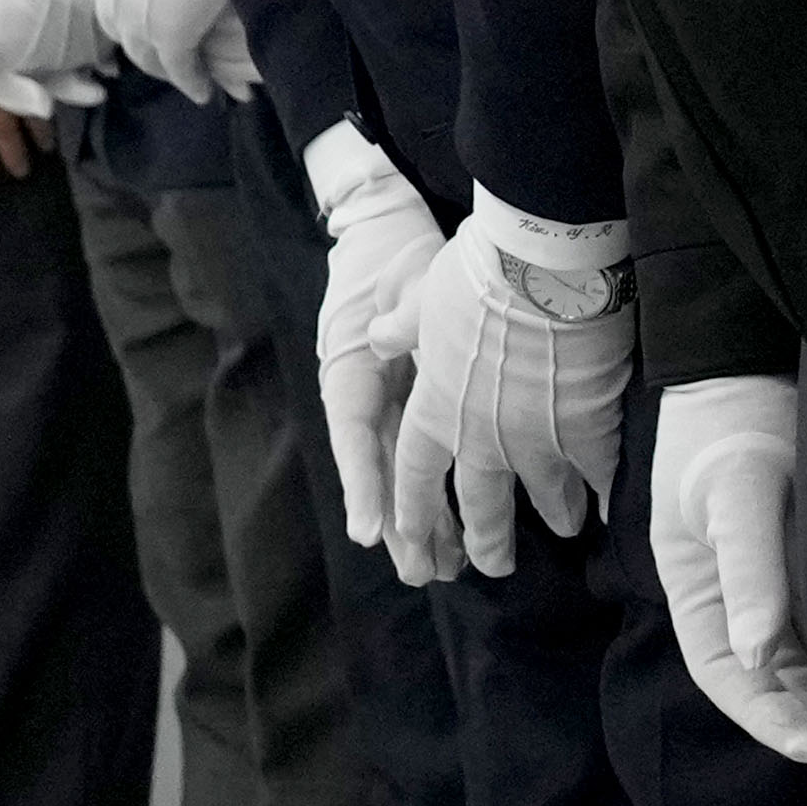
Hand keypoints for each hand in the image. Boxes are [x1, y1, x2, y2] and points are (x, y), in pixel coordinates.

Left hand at [74, 0, 257, 102]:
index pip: (109, 5)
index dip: (130, 19)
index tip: (151, 26)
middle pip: (126, 36)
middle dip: (150, 50)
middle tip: (177, 60)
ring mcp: (135, 22)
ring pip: (150, 59)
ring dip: (172, 71)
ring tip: (195, 78)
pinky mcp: (168, 37)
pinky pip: (180, 70)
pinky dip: (193, 83)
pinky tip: (205, 92)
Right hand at [300, 121, 441, 574]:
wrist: (386, 234)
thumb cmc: (392, 255)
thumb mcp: (398, 278)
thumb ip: (397, 313)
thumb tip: (389, 340)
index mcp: (352, 367)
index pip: (355, 432)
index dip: (364, 483)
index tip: (373, 531)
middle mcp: (362, 395)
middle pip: (379, 468)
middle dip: (402, 523)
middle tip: (421, 571)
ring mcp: (384, 403)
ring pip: (401, 472)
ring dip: (421, 521)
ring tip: (444, 567)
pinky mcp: (410, 405)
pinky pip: (420, 460)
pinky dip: (432, 497)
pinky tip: (454, 535)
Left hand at [394, 189, 634, 572]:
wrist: (543, 272)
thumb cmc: (476, 276)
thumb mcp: (423, 299)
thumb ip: (404, 328)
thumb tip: (378, 337)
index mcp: (437, 409)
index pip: (417, 472)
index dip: (416, 509)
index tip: (414, 538)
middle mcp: (483, 438)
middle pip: (482, 503)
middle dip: (488, 539)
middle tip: (493, 565)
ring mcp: (539, 442)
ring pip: (547, 497)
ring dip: (556, 516)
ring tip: (566, 530)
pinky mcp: (591, 433)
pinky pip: (602, 479)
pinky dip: (610, 497)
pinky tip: (618, 514)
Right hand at [646, 372, 806, 768]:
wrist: (754, 365)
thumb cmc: (730, 428)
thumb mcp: (737, 495)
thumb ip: (749, 573)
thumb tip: (762, 656)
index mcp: (692, 589)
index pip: (724, 674)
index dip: (764, 716)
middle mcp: (731, 597)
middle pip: (765, 678)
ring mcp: (771, 582)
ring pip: (802, 660)